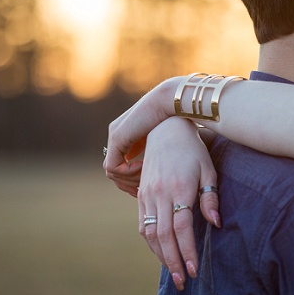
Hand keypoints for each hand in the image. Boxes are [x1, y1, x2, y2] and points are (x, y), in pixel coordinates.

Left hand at [104, 77, 186, 195]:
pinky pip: (113, 167)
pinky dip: (128, 173)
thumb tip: (159, 172)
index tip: (149, 187)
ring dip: (131, 181)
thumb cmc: (180, 123)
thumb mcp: (166, 144)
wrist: (175, 103)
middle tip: (146, 190)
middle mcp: (119, 135)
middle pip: (116, 173)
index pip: (123, 167)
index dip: (134, 181)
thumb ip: (158, 156)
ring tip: (148, 179)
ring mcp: (116, 136)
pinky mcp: (117, 137)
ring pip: (113, 174)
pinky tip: (144, 168)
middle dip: (131, 185)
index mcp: (129, 135)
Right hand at [137, 118, 220, 289]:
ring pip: (149, 233)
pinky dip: (151, 242)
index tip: (194, 270)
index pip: (182, 227)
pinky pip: (142, 224)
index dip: (187, 251)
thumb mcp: (208, 170)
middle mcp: (160, 193)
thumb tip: (216, 223)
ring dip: (161, 256)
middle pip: (163, 236)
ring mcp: (147, 194)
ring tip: (173, 273)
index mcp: (179, 188)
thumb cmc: (194, 151)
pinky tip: (161, 253)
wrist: (165, 130)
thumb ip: (211, 197)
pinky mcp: (140, 194)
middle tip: (183, 282)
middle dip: (173, 261)